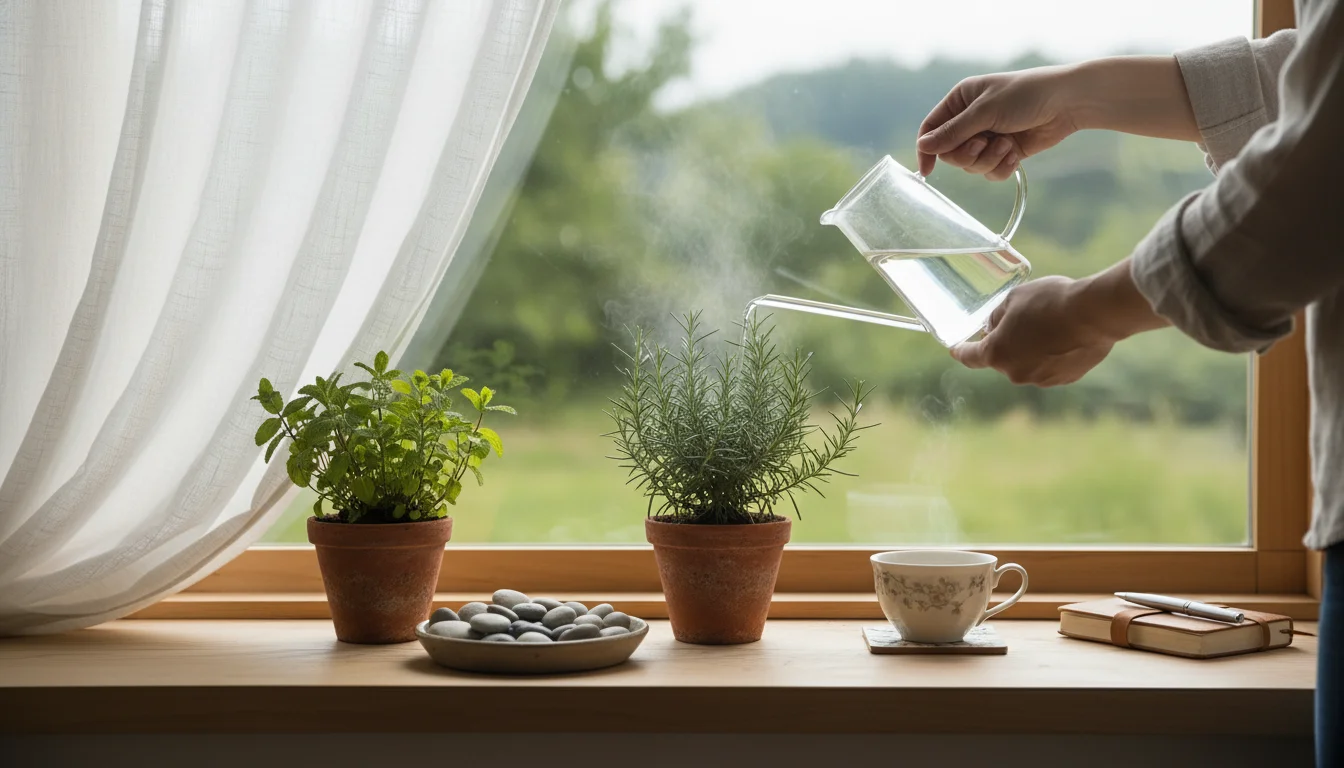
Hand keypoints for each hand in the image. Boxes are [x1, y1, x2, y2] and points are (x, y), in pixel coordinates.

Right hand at [917, 66, 1079, 178]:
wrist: (1067, 102)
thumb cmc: (1026, 95)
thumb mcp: (985, 112)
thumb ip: (953, 132)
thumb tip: (923, 145)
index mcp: (960, 101)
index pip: (931, 129)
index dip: (927, 150)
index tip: (926, 171)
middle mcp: (970, 119)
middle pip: (950, 153)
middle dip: (967, 154)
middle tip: (983, 144)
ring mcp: (988, 137)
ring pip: (971, 165)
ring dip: (988, 160)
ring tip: (1007, 145)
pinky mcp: (1004, 152)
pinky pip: (990, 171)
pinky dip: (1001, 167)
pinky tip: (1015, 155)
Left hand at [950, 277, 1112, 386]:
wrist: (1095, 314)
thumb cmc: (1051, 301)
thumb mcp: (1014, 298)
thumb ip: (997, 316)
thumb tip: (994, 327)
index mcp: (996, 353)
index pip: (970, 356)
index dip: (961, 351)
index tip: (954, 349)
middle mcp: (1015, 373)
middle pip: (1003, 357)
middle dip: (1007, 340)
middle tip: (1024, 317)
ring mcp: (1041, 379)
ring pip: (1028, 362)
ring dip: (1032, 347)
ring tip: (1051, 323)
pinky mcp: (1065, 379)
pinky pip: (1050, 366)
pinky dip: (1052, 354)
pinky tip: (1066, 336)